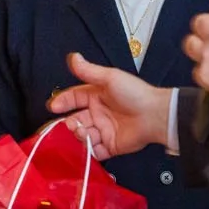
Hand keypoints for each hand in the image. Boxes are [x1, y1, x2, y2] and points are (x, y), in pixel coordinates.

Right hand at [47, 52, 170, 158]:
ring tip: (83, 132)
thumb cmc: (134, 93)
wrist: (154, 115)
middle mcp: (99, 113)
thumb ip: (88, 71)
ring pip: (83, 135)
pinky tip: (89, 145)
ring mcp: (104, 130)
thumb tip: (72, 57)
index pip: (75, 98)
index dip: (63, 102)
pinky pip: (95, 151)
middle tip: (70, 124)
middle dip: (69, 123)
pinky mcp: (111, 146)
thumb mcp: (110, 78)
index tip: (53, 106)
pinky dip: (89, 150)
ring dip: (79, 135)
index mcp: (97, 96)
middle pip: (76, 119)